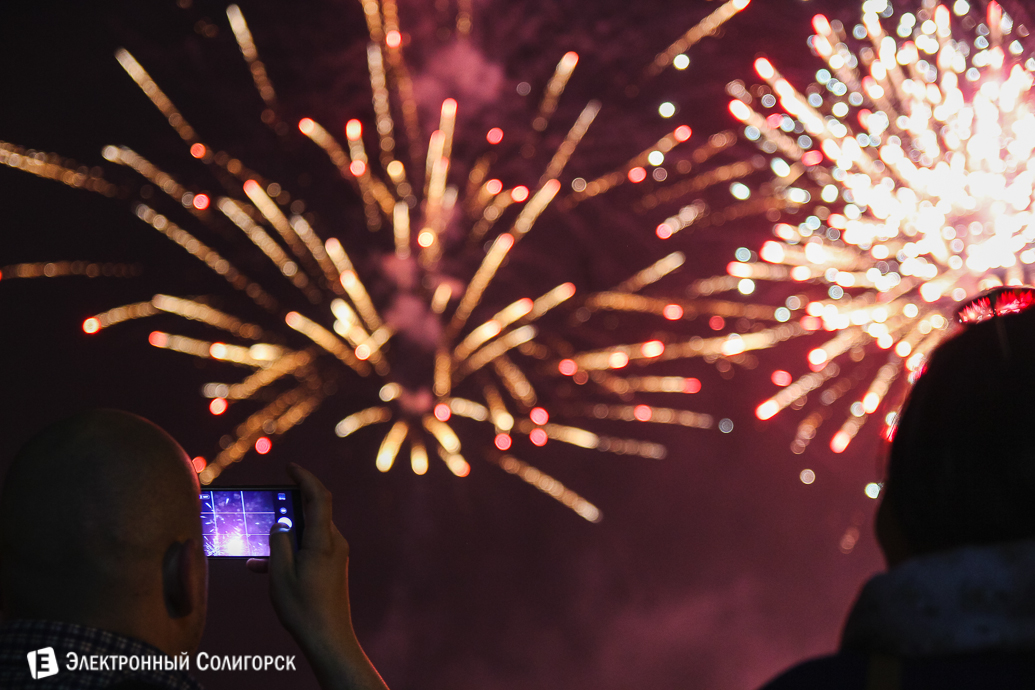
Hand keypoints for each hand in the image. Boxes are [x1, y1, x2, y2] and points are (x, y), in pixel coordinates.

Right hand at [247, 463, 387, 689]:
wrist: (328, 638)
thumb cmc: (303, 608)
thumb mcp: (280, 574)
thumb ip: (277, 543)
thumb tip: (280, 525)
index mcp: (324, 540)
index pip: (319, 496)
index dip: (306, 477)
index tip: (290, 467)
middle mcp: (335, 543)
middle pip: (313, 512)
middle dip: (289, 506)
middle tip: (266, 505)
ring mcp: (335, 555)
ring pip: (308, 533)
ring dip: (284, 536)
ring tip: (256, 549)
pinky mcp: (332, 567)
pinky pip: (309, 549)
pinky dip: (290, 551)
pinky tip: (262, 567)